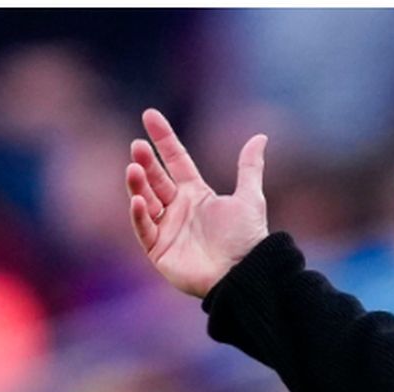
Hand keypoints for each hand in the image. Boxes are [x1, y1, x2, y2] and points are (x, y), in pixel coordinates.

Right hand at [127, 108, 269, 298]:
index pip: (175, 160)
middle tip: (138, 146)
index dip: (163, 139)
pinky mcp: (159, 250)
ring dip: (138, 185)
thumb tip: (261, 136)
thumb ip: (249, 167)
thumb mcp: (250, 198)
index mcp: (197, 194)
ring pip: (146, 200)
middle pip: (156, 179)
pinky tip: (139, 200)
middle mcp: (179, 209)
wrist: (243, 275)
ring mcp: (167, 229)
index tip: (150, 115)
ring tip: (133, 168)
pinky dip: (140, 215)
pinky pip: (145, 229)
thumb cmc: (247, 239)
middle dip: (146, 162)